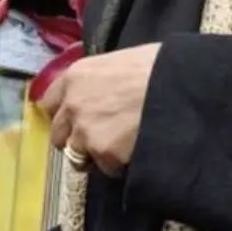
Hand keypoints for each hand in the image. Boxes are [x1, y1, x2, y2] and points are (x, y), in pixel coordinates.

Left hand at [37, 43, 159, 177]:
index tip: (77, 120)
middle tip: (100, 139)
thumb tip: (100, 91)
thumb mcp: (121, 61)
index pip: (48, 104)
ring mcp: (86, 131)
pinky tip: (135, 151)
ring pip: (77, 156)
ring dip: (94, 156)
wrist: (182, 86)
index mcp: (75, 76)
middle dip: (76, 139)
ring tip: (119, 148)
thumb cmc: (160, 66)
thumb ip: (99, 79)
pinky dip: (117, 166)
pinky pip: (105, 169)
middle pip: (58, 135)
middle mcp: (73, 104)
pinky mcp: (104, 153)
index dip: (64, 114)